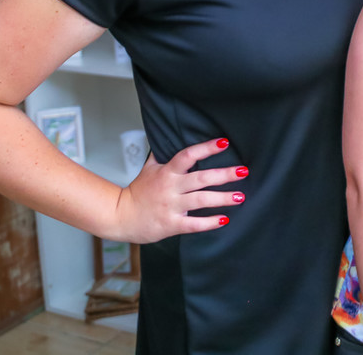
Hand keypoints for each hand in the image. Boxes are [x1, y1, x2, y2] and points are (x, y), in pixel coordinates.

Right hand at [111, 137, 246, 242]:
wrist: (119, 216)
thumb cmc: (137, 192)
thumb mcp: (148, 169)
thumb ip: (161, 154)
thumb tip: (167, 137)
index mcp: (166, 172)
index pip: (187, 155)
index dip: (206, 148)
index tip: (223, 143)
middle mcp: (171, 188)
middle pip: (200, 178)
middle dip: (223, 174)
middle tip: (243, 171)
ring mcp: (172, 206)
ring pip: (201, 200)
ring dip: (222, 198)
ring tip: (240, 196)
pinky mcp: (171, 224)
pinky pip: (194, 224)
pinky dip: (209, 222)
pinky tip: (224, 219)